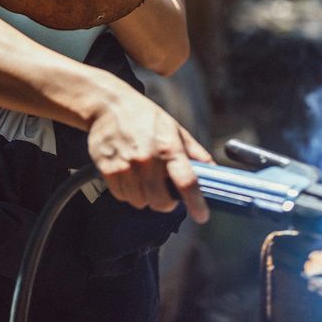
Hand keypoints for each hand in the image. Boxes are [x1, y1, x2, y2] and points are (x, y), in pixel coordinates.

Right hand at [87, 91, 211, 222]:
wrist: (108, 105)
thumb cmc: (145, 116)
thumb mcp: (175, 129)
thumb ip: (195, 152)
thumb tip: (213, 170)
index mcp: (169, 147)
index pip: (187, 182)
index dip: (196, 203)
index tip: (202, 216)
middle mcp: (148, 159)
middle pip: (161, 202)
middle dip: (166, 203)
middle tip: (165, 192)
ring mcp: (126, 166)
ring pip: (140, 202)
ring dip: (145, 197)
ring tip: (144, 179)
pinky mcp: (108, 170)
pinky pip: (122, 196)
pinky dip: (127, 192)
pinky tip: (129, 175)